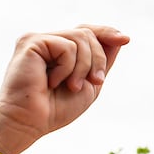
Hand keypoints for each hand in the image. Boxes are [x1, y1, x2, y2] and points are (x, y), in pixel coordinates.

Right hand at [0, 26, 127, 151]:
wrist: (28, 122)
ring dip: (84, 66)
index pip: (85, 31)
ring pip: (81, 36)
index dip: (106, 32)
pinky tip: (51, 82)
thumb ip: (100, 61)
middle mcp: (45, 41)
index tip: (125, 40)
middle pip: (87, 33)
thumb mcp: (88, 83)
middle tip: (92, 82)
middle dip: (97, 59)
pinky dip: (67, 68)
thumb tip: (120, 38)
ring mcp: (37, 40)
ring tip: (70, 86)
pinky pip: (67, 46)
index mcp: (56, 50)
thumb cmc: (53, 110)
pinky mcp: (30, 42)